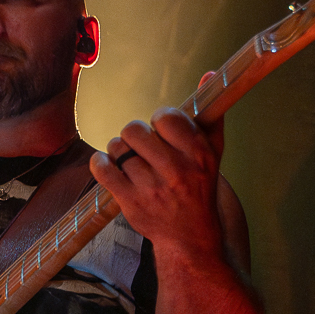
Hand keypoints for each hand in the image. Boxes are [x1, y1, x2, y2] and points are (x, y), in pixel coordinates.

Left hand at [89, 73, 224, 257]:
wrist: (190, 238)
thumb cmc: (200, 190)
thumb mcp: (213, 153)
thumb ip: (208, 115)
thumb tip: (208, 75)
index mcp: (197, 154)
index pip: (165, 116)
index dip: (159, 121)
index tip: (162, 132)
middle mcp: (176, 170)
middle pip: (135, 130)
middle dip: (135, 135)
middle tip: (142, 148)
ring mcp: (151, 188)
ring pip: (117, 148)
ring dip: (119, 151)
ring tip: (129, 161)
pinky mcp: (130, 202)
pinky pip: (102, 169)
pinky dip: (101, 163)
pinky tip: (109, 165)